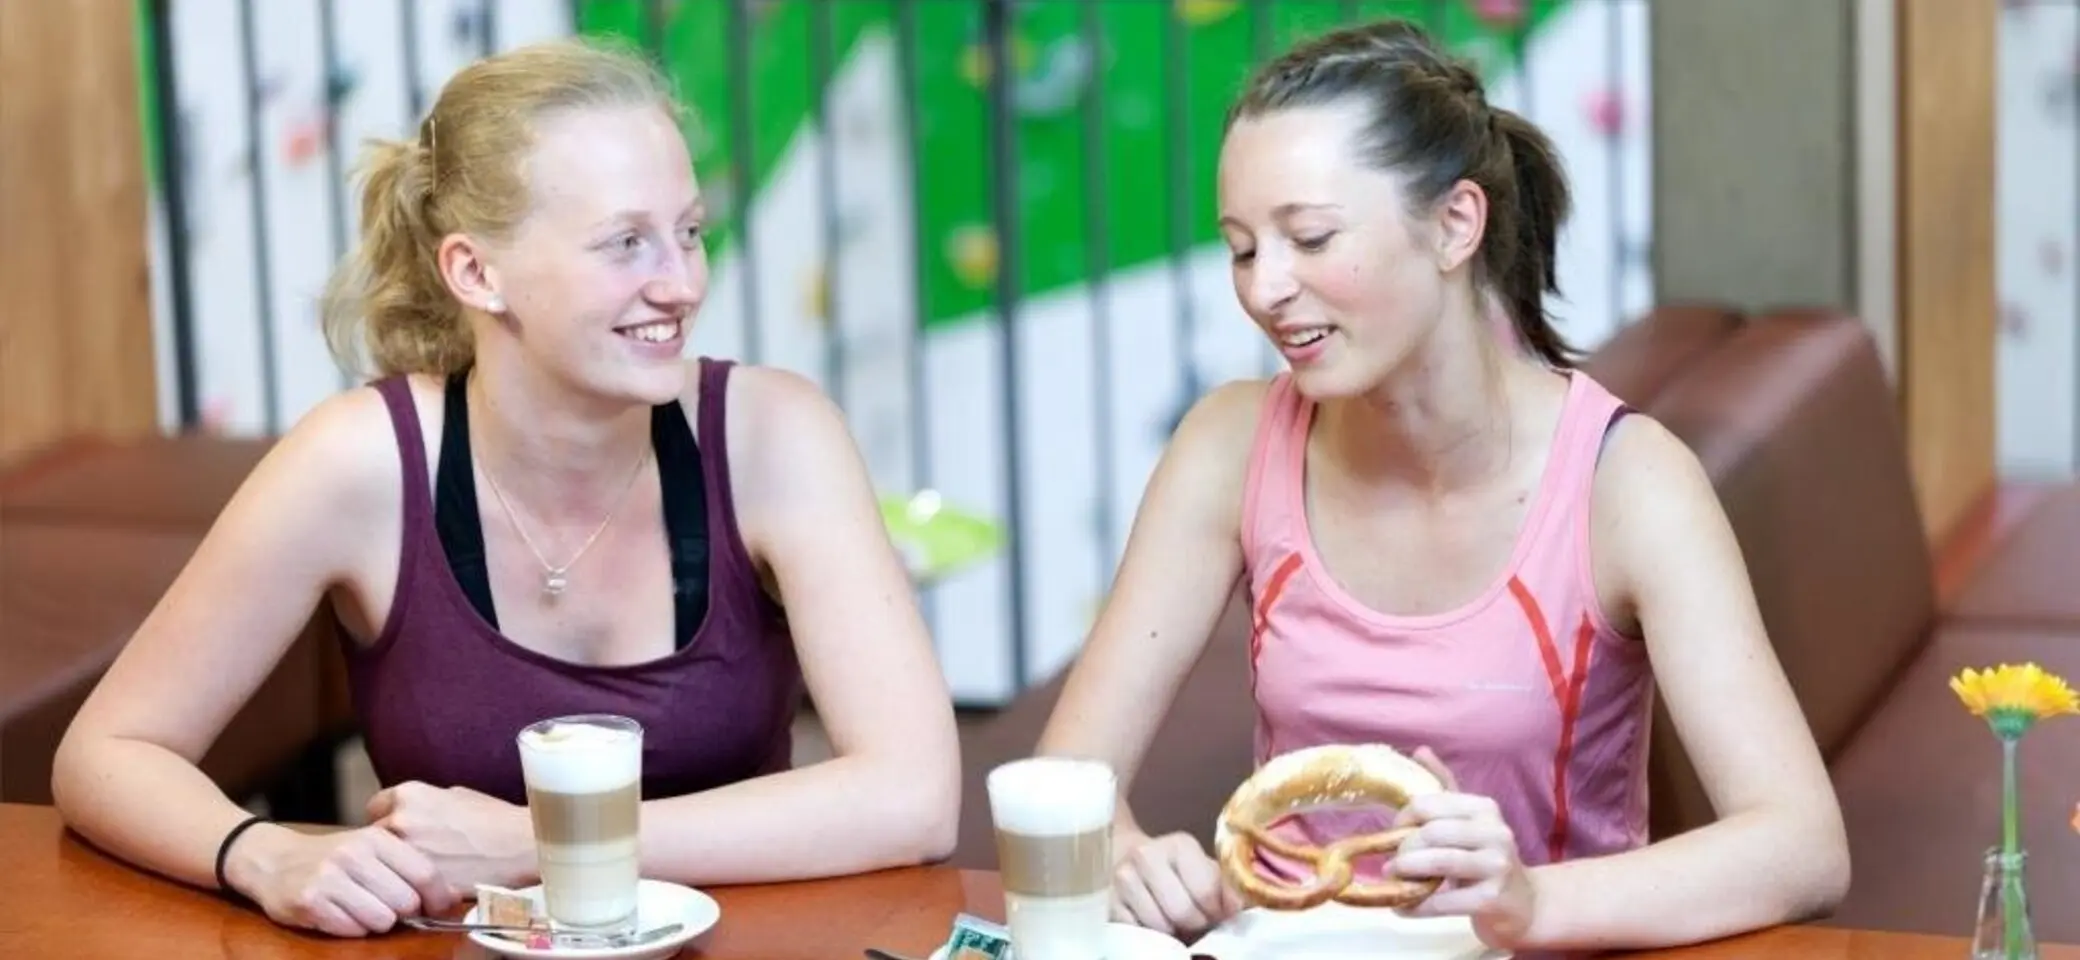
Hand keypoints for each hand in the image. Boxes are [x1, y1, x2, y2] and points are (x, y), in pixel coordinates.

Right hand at [223, 822, 452, 936]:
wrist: (273, 859)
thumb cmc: (334, 856)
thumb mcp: (371, 847)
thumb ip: (408, 865)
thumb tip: (452, 894)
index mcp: (376, 838)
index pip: (424, 872)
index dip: (438, 896)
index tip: (441, 907)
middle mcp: (353, 855)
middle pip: (405, 901)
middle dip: (404, 912)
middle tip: (390, 906)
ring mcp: (329, 878)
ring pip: (381, 920)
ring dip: (377, 922)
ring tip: (362, 908)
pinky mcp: (309, 902)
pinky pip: (351, 930)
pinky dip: (352, 928)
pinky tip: (340, 914)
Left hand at [366, 781, 536, 899]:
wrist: (523, 845)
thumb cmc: (497, 819)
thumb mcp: (457, 795)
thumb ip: (424, 803)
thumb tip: (410, 813)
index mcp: (409, 794)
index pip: (374, 807)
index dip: (386, 819)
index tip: (399, 831)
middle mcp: (400, 820)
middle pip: (374, 839)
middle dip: (388, 847)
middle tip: (409, 855)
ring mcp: (407, 853)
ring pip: (384, 867)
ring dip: (396, 871)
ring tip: (420, 874)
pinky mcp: (418, 882)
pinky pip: (401, 888)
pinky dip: (411, 890)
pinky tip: (431, 887)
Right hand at [1110, 828, 1245, 939]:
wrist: (1124, 860)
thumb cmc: (1174, 871)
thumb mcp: (1203, 870)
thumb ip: (1225, 888)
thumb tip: (1237, 909)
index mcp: (1179, 845)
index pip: (1206, 891)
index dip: (1215, 911)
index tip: (1214, 913)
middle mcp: (1146, 855)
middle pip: (1183, 912)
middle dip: (1194, 925)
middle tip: (1194, 922)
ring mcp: (1122, 879)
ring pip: (1160, 926)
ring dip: (1171, 932)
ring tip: (1172, 922)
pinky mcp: (1106, 902)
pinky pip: (1137, 933)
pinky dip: (1148, 935)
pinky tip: (1151, 923)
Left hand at [1390, 747, 1537, 948]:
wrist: (1524, 904)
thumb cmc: (1486, 858)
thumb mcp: (1468, 820)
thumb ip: (1445, 787)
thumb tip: (1420, 750)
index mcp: (1485, 808)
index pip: (1429, 804)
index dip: (1403, 819)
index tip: (1394, 833)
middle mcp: (1495, 832)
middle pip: (1432, 833)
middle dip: (1403, 849)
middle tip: (1391, 863)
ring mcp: (1497, 866)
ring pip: (1438, 863)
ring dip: (1407, 874)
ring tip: (1393, 881)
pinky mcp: (1492, 899)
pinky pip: (1443, 901)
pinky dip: (1416, 906)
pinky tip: (1403, 908)